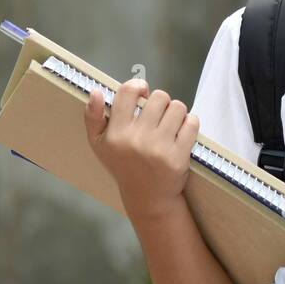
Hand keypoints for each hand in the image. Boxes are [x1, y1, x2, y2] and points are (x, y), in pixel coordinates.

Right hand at [83, 77, 199, 221]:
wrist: (147, 197)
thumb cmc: (123, 166)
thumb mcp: (99, 144)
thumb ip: (93, 117)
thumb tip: (95, 91)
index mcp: (116, 133)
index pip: (128, 92)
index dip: (139, 86)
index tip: (143, 93)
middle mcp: (137, 139)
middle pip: (159, 96)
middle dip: (161, 102)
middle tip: (158, 115)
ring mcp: (159, 148)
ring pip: (178, 107)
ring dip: (177, 113)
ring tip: (170, 124)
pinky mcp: (179, 155)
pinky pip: (192, 123)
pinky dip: (190, 123)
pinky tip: (182, 132)